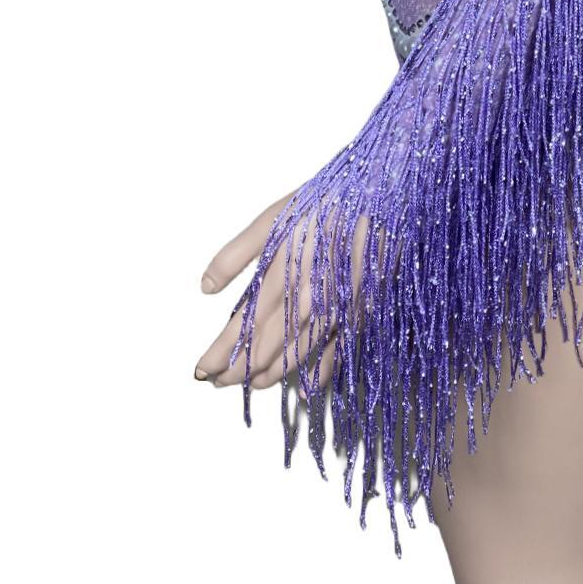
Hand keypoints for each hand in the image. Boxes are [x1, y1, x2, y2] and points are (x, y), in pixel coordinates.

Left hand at [194, 190, 364, 390]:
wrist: (383, 194)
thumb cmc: (325, 199)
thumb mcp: (272, 217)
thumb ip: (234, 254)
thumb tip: (205, 287)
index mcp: (279, 277)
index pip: (241, 330)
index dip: (218, 355)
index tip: (200, 370)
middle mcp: (304, 302)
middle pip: (265, 350)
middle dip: (238, 371)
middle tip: (217, 382)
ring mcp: (333, 311)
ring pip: (297, 356)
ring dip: (271, 375)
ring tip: (252, 384)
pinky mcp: (358, 311)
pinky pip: (336, 353)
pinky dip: (319, 374)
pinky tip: (305, 389)